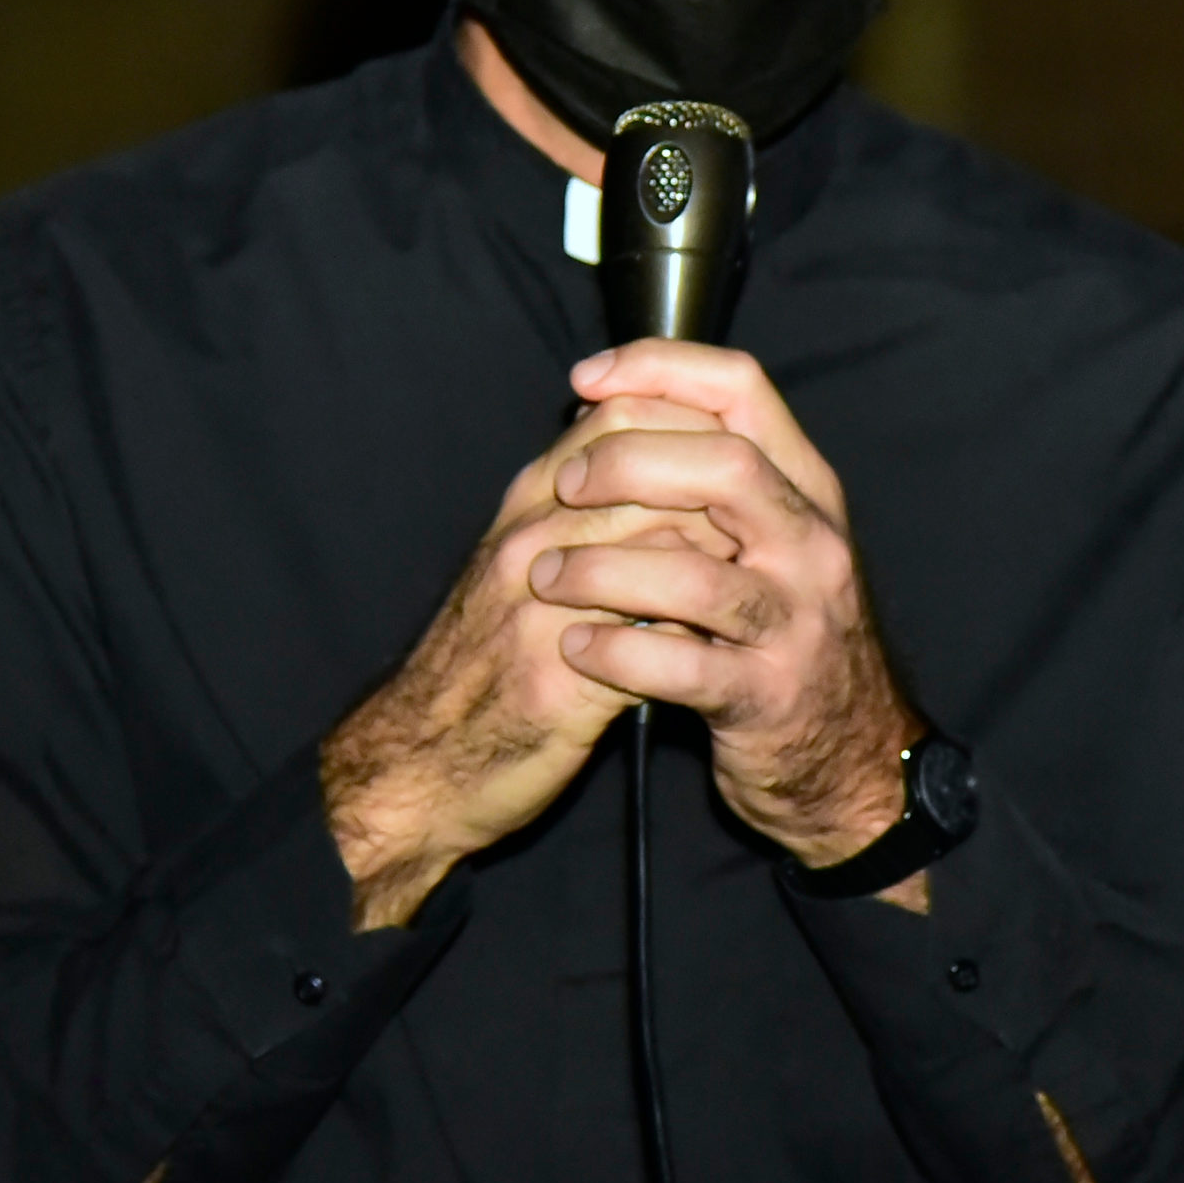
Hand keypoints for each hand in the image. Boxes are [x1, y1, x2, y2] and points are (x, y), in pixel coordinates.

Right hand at [320, 391, 738, 928]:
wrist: (419, 761)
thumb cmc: (485, 662)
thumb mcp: (522, 567)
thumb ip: (581, 513)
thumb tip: (664, 469)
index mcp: (526, 507)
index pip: (619, 421)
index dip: (691, 432)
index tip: (736, 468)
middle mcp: (530, 543)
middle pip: (653, 475)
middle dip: (723, 498)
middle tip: (764, 530)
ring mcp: (541, 609)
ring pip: (661, 546)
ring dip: (721, 563)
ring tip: (749, 586)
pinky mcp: (559, 681)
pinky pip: (653, 639)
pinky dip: (695, 640)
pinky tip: (717, 652)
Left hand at [534, 341, 925, 892]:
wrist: (844, 752)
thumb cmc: (778, 631)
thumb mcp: (764, 542)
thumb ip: (706, 479)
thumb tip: (605, 407)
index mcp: (805, 489)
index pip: (742, 389)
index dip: (659, 367)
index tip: (588, 379)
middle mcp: (811, 545)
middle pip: (726, 466)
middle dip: (628, 462)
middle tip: (565, 484)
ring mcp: (796, 623)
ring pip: (695, 575)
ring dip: (602, 570)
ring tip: (547, 577)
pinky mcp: (768, 697)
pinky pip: (683, 667)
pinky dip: (618, 653)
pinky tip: (577, 648)